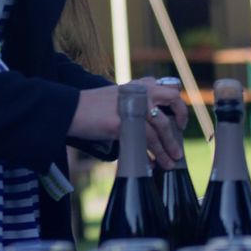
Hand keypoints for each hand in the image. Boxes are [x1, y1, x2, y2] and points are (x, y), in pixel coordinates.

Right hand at [69, 83, 189, 165]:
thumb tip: (150, 124)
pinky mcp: (122, 123)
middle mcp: (138, 92)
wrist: (69, 110)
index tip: (179, 120)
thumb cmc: (89, 108)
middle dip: (181, 121)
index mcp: (137, 85)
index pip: (167, 88)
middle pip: (171, 101)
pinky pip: (144, 141)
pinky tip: (151, 164)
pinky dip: (151, 155)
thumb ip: (134, 104)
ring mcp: (131, 106)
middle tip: (178, 141)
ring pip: (159, 127)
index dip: (178, 105)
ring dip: (167, 147)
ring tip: (170, 163)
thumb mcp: (116, 98)